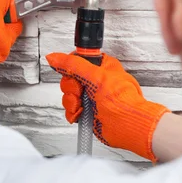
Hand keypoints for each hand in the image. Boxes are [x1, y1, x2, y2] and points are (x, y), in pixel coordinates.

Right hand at [46, 52, 169, 160]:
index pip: (76, 60)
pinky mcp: (87, 111)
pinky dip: (73, 112)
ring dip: (72, 102)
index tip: (75, 75)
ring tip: (82, 105)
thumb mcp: (95, 76)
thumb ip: (73, 65)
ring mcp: (91, 96)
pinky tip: (82, 113)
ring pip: (68, 95)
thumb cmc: (122, 100)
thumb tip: (55, 57)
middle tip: (80, 92)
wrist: (126, 125)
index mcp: (101, 66)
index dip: (71, 68)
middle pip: (69, 79)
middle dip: (71, 88)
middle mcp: (95, 80)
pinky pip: (71, 109)